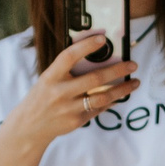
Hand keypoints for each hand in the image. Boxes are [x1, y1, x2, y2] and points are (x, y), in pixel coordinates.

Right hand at [7, 35, 139, 147]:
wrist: (29, 127)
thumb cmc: (42, 97)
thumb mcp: (48, 80)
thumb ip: (67, 70)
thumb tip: (97, 58)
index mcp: (51, 77)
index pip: (69, 56)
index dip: (86, 46)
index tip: (103, 39)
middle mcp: (59, 92)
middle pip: (95, 78)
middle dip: (118, 70)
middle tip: (132, 64)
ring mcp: (69, 108)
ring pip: (102, 96)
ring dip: (122, 89)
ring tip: (135, 83)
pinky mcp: (76, 121)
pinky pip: (99, 109)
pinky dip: (111, 101)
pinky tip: (119, 95)